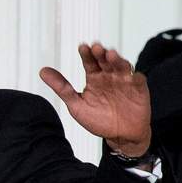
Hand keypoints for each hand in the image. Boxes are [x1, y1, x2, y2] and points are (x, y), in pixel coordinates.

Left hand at [40, 43, 151, 157]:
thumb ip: (61, 87)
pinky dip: (135, 76)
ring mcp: (125, 81)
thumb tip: (42, 71)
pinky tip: (131, 75)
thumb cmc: (98, 119)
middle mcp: (110, 76)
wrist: (120, 135)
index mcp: (95, 78)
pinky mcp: (139, 89)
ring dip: (117, 60)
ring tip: (110, 55)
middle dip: (101, 54)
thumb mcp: (76, 104)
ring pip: (121, 66)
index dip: (86, 55)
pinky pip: (138, 80)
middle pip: (105, 61)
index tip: (82, 47)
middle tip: (96, 47)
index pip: (90, 63)